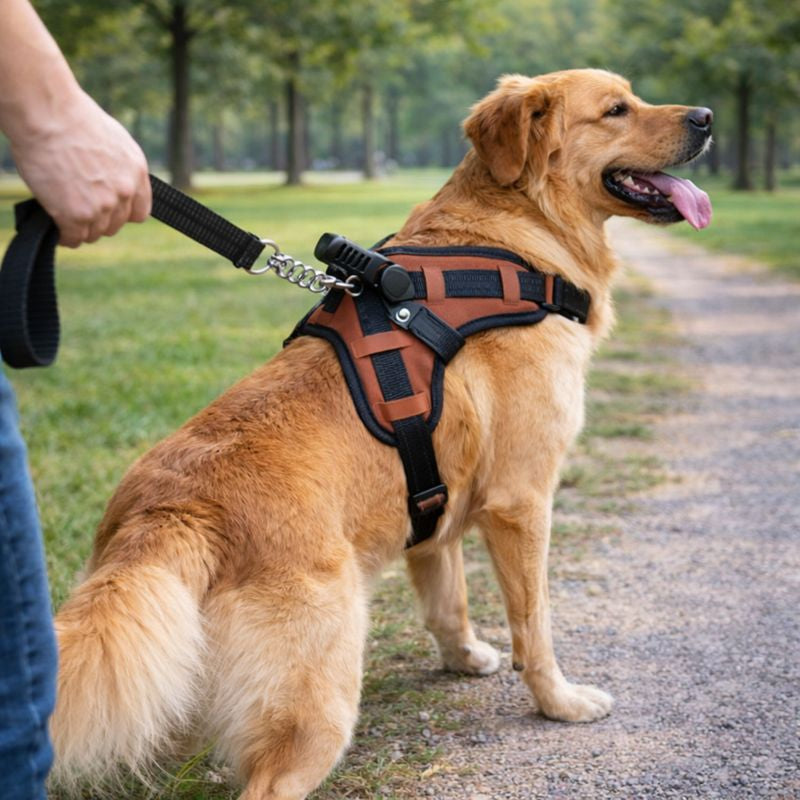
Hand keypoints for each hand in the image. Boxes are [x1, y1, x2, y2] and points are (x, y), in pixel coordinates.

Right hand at [10, 90, 151, 247]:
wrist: (48, 113)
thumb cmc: (73, 118)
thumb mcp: (115, 141)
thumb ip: (121, 168)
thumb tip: (116, 184)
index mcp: (137, 174)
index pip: (139, 214)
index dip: (121, 214)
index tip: (107, 210)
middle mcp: (124, 192)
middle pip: (114, 225)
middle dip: (98, 219)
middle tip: (78, 207)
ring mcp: (101, 206)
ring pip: (95, 233)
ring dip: (80, 227)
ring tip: (65, 213)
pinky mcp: (77, 215)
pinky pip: (74, 238)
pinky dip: (65, 236)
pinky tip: (58, 227)